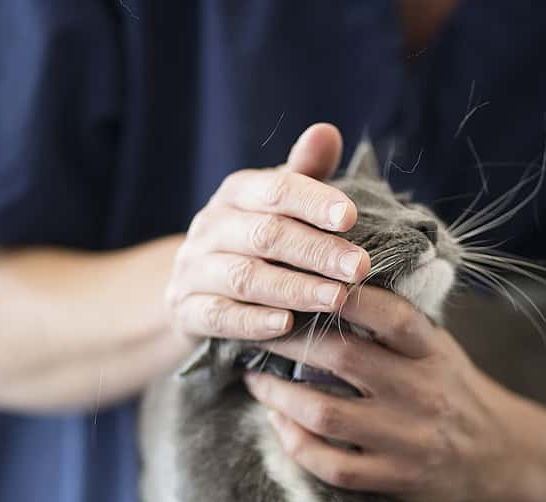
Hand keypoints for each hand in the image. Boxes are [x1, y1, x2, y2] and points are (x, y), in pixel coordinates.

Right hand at [165, 123, 370, 340]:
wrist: (194, 288)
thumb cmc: (254, 240)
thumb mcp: (277, 205)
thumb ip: (304, 173)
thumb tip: (326, 131)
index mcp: (236, 194)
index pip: (275, 190)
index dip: (313, 201)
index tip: (352, 217)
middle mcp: (210, 227)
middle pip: (265, 235)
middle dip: (317, 251)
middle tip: (360, 268)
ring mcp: (193, 270)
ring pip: (245, 278)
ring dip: (294, 289)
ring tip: (337, 299)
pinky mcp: (186, 310)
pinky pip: (219, 316)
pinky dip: (252, 321)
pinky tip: (286, 326)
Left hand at [243, 286, 515, 501]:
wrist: (497, 455)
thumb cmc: (450, 387)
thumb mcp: (436, 347)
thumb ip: (393, 324)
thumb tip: (328, 284)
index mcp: (432, 352)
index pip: (390, 314)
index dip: (344, 295)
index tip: (300, 281)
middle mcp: (421, 392)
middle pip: (343, 357)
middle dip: (288, 341)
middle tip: (257, 330)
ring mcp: (407, 439)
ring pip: (326, 414)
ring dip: (279, 394)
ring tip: (256, 378)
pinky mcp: (395, 477)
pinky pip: (331, 465)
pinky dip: (295, 442)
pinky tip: (279, 423)